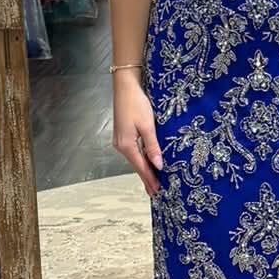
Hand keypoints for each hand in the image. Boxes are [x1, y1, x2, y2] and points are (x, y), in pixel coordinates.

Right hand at [113, 74, 164, 196]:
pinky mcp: (123, 134)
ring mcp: (121, 140)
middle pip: (137, 165)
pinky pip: (134, 151)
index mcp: (126, 145)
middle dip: (147, 178)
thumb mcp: (147, 125)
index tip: (157, 192)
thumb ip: (152, 146)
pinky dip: (141, 159)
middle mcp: (121, 145)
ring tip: (154, 181)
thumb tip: (158, 165)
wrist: (125, 86)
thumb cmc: (136, 103)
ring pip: (135, 159)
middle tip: (156, 192)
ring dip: (144, 169)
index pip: (141, 167)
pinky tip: (147, 162)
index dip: (150, 180)